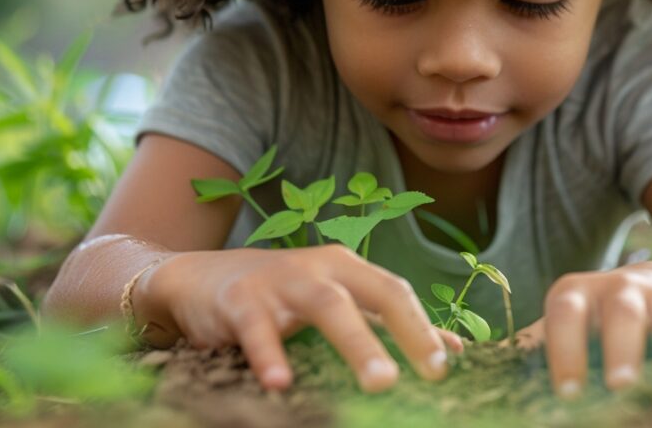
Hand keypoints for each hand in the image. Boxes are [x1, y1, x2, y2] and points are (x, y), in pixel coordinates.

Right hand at [134, 244, 461, 392]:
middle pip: (372, 293)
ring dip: (356, 342)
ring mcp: (280, 280)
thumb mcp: (335, 298)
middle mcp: (319, 267)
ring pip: (327, 305)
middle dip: (404, 331)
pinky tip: (281, 384)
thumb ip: (388, 322)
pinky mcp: (240, 300)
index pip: (395, 293)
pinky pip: (258, 328)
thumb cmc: (280, 295)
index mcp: (346, 268)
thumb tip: (453, 349)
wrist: (198, 279)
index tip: (446, 369)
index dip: (423, 327)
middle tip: (431, 372)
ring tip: (380, 383)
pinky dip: (271, 354)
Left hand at [541, 262, 651, 396]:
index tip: (564, 392)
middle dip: (621, 346)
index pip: (564, 312)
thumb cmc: (604, 319)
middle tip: (620, 386)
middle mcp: (625, 289)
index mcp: (582, 294)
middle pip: (622, 310)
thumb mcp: (571, 323)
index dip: (563, 349)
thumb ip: (537, 346)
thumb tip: (485, 370)